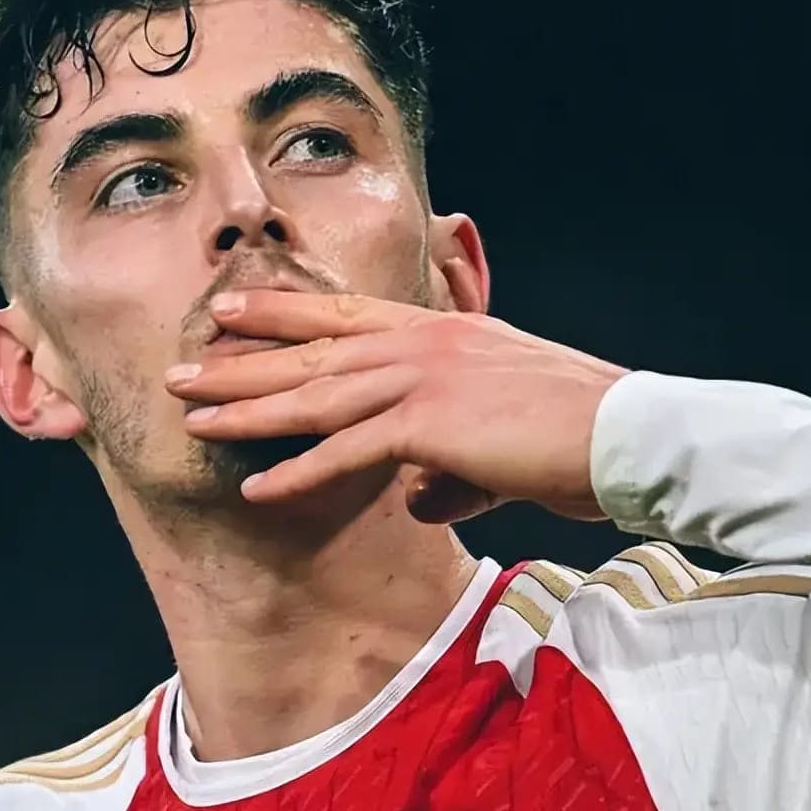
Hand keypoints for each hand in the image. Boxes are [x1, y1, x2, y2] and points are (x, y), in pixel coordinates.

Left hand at [164, 291, 629, 522]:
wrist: (625, 434)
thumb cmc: (573, 432)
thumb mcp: (497, 442)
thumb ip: (447, 470)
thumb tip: (416, 501)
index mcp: (439, 331)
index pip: (344, 315)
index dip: (283, 312)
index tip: (233, 309)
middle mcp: (421, 343)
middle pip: (313, 349)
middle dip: (242, 357)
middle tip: (184, 362)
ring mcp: (423, 377)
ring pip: (316, 393)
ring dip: (248, 407)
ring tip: (192, 414)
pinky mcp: (430, 424)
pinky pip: (348, 452)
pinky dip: (299, 471)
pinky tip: (256, 486)